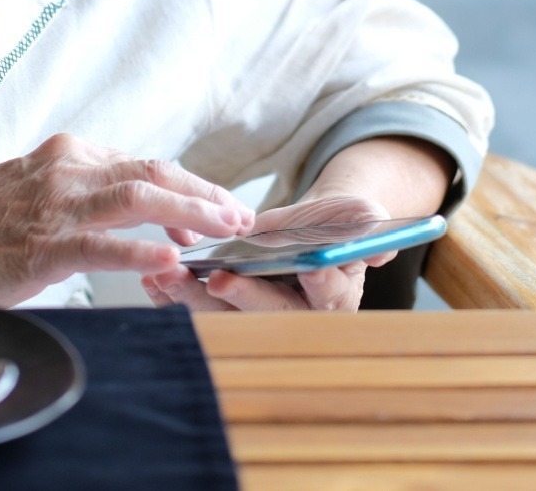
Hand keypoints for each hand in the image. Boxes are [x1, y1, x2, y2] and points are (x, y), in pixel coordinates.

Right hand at [0, 132, 254, 306]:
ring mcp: (56, 205)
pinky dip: (138, 250)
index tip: (216, 208)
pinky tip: (169, 258)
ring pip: (137, 197)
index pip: (144, 163)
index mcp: (69, 153)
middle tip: (239, 215)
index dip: (187, 187)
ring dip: (189, 212)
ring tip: (222, 230)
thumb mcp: (37, 187)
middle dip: (203, 194)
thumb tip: (138, 198)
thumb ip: (84, 187)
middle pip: (152, 172)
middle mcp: (67, 169)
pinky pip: (100, 245)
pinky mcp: (43, 244)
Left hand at [141, 191, 390, 312]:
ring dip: (193, 299)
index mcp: (336, 299)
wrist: (309, 228)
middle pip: (268, 314)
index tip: (308, 268)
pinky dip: (172, 297)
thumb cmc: (335, 223)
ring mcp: (255, 318)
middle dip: (240, 296)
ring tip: (168, 275)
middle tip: (216, 278)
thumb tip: (382, 246)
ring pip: (224, 318)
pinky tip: (153, 281)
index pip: (330, 296)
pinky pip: (196, 311)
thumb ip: (366, 226)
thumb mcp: (358, 216)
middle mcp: (295, 318)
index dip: (321, 283)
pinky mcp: (223, 312)